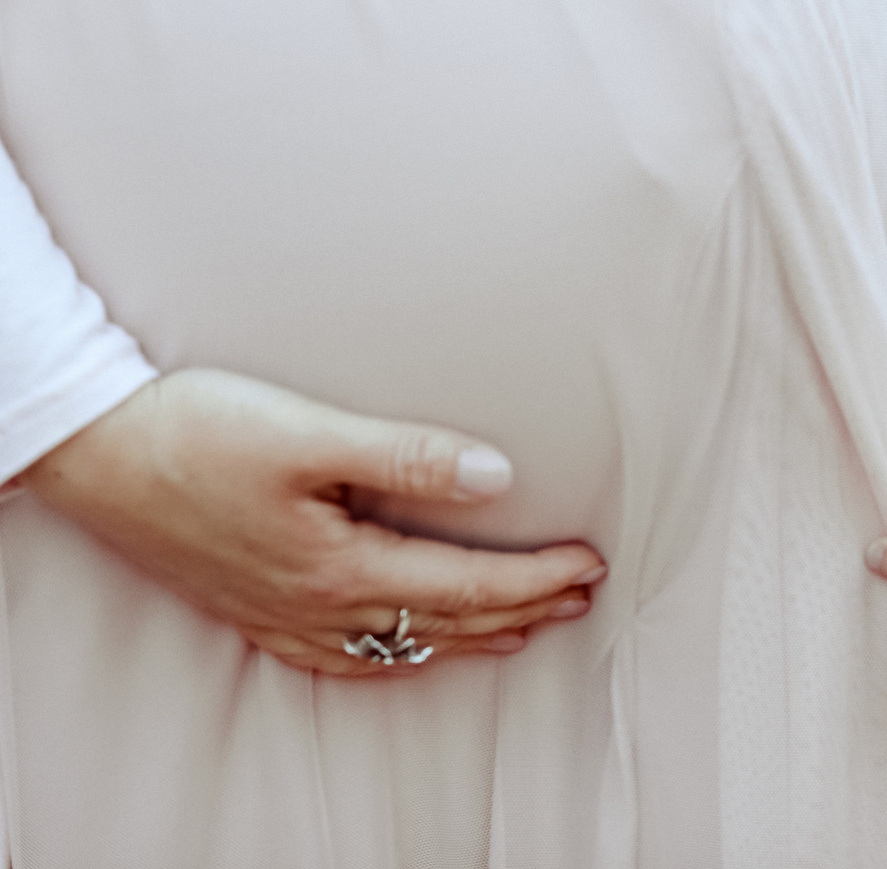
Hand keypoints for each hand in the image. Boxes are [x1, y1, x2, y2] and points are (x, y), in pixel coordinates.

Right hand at [24, 368, 605, 676]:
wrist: (95, 453)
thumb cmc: (198, 430)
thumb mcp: (310, 433)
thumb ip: (407, 456)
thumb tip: (497, 476)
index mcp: (339, 566)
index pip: (465, 584)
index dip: (536, 578)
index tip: (590, 564)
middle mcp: (314, 606)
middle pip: (443, 621)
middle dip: (522, 611)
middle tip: (582, 596)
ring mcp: (280, 614)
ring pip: (398, 643)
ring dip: (470, 635)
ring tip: (524, 626)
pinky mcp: (253, 607)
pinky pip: (342, 656)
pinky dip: (396, 655)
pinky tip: (410, 648)